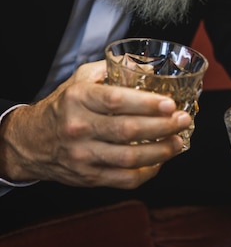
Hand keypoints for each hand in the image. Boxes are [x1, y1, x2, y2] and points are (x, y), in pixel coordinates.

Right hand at [0, 61, 190, 188]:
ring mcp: (83, 155)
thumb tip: (147, 67)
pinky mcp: (88, 177)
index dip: (146, 103)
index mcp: (78, 99)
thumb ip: (112, 69)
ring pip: (129, 158)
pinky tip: (159, 161)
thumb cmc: (62, 106)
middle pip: (128, 130)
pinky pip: (124, 179)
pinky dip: (147, 172)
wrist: (31, 142)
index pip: (116, 101)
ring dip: (160, 151)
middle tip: (183, 120)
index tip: (170, 104)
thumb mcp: (80, 79)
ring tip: (178, 142)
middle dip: (162, 126)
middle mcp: (79, 127)